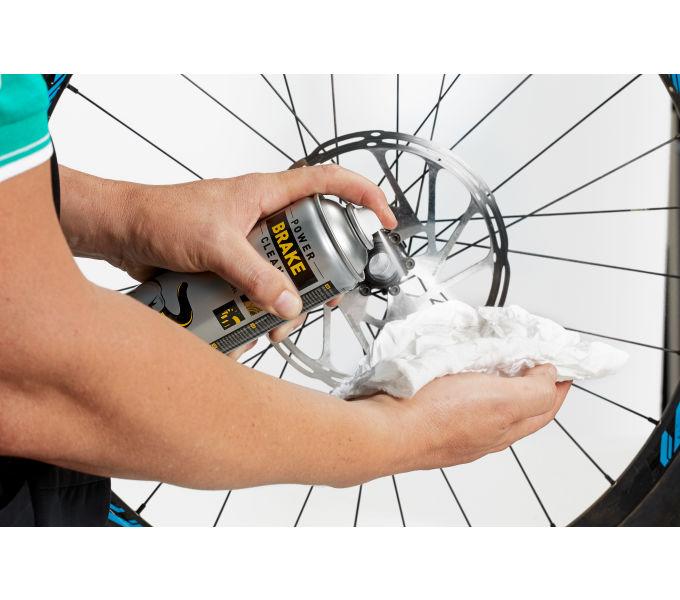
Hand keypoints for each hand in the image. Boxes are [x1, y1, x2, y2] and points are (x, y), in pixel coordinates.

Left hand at [118, 165, 395, 321]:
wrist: (121, 232)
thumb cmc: (161, 216)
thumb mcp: (215, 245)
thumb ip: (254, 275)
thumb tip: (289, 304)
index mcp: (267, 193)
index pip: (328, 182)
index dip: (363, 197)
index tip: (383, 221)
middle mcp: (263, 216)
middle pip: (312, 238)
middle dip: (324, 271)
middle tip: (326, 296)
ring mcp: (248, 241)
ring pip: (285, 269)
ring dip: (287, 298)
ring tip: (279, 324)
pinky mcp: (232, 263)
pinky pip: (258, 286)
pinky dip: (259, 307)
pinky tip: (251, 326)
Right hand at [370, 365, 570, 472]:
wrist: (383, 430)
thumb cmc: (431, 418)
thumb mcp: (499, 400)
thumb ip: (532, 391)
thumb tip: (548, 377)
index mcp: (504, 427)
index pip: (545, 407)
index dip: (559, 383)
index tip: (562, 364)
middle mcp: (483, 432)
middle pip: (518, 406)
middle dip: (528, 381)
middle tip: (529, 357)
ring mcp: (456, 426)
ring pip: (485, 401)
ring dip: (494, 379)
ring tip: (493, 358)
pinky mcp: (430, 414)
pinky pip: (457, 397)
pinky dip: (465, 381)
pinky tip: (455, 371)